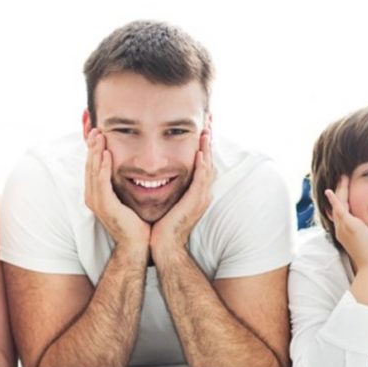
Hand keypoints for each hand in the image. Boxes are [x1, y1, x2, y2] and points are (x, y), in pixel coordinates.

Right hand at [84, 129, 149, 247]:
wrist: (137, 245)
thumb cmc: (135, 223)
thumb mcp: (126, 198)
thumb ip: (123, 184)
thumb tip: (131, 170)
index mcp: (96, 194)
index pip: (92, 167)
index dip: (94, 150)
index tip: (98, 133)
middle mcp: (92, 196)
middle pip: (89, 166)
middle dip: (92, 146)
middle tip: (95, 128)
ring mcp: (96, 202)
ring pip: (93, 171)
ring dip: (96, 152)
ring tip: (98, 136)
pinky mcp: (105, 206)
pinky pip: (102, 183)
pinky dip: (103, 167)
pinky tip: (107, 154)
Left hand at [150, 128, 213, 255]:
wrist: (164, 246)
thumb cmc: (162, 226)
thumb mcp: (167, 200)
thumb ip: (167, 186)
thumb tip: (158, 174)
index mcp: (195, 192)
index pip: (202, 163)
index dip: (203, 145)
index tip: (201, 127)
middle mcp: (202, 192)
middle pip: (209, 160)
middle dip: (209, 141)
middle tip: (209, 120)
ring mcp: (201, 198)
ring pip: (208, 167)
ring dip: (208, 148)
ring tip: (207, 130)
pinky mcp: (195, 202)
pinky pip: (201, 180)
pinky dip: (202, 166)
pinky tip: (200, 153)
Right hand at [325, 176, 367, 273]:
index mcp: (346, 233)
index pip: (342, 214)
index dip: (341, 202)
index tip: (345, 193)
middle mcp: (341, 230)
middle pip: (336, 207)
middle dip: (338, 193)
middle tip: (342, 180)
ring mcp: (343, 227)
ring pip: (338, 204)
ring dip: (339, 191)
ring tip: (342, 178)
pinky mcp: (349, 225)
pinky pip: (339, 208)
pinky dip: (334, 199)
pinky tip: (330, 190)